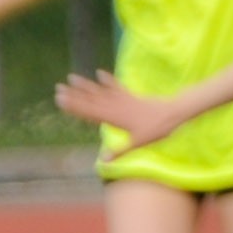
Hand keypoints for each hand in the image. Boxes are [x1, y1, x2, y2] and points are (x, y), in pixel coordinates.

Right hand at [57, 71, 186, 145]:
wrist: (175, 112)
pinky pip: (117, 87)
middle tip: (58, 88)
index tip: (60, 100)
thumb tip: (103, 160)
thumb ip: (120, 151)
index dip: (74, 106)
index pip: (89, 112)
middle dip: (74, 95)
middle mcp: (116, 106)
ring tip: (72, 77)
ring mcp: (123, 100)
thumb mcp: (139, 143)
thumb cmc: (157, 129)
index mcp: (114, 118)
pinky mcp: (132, 96)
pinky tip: (100, 73)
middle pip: (91, 100)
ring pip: (100, 91)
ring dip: (86, 85)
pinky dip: (109, 80)